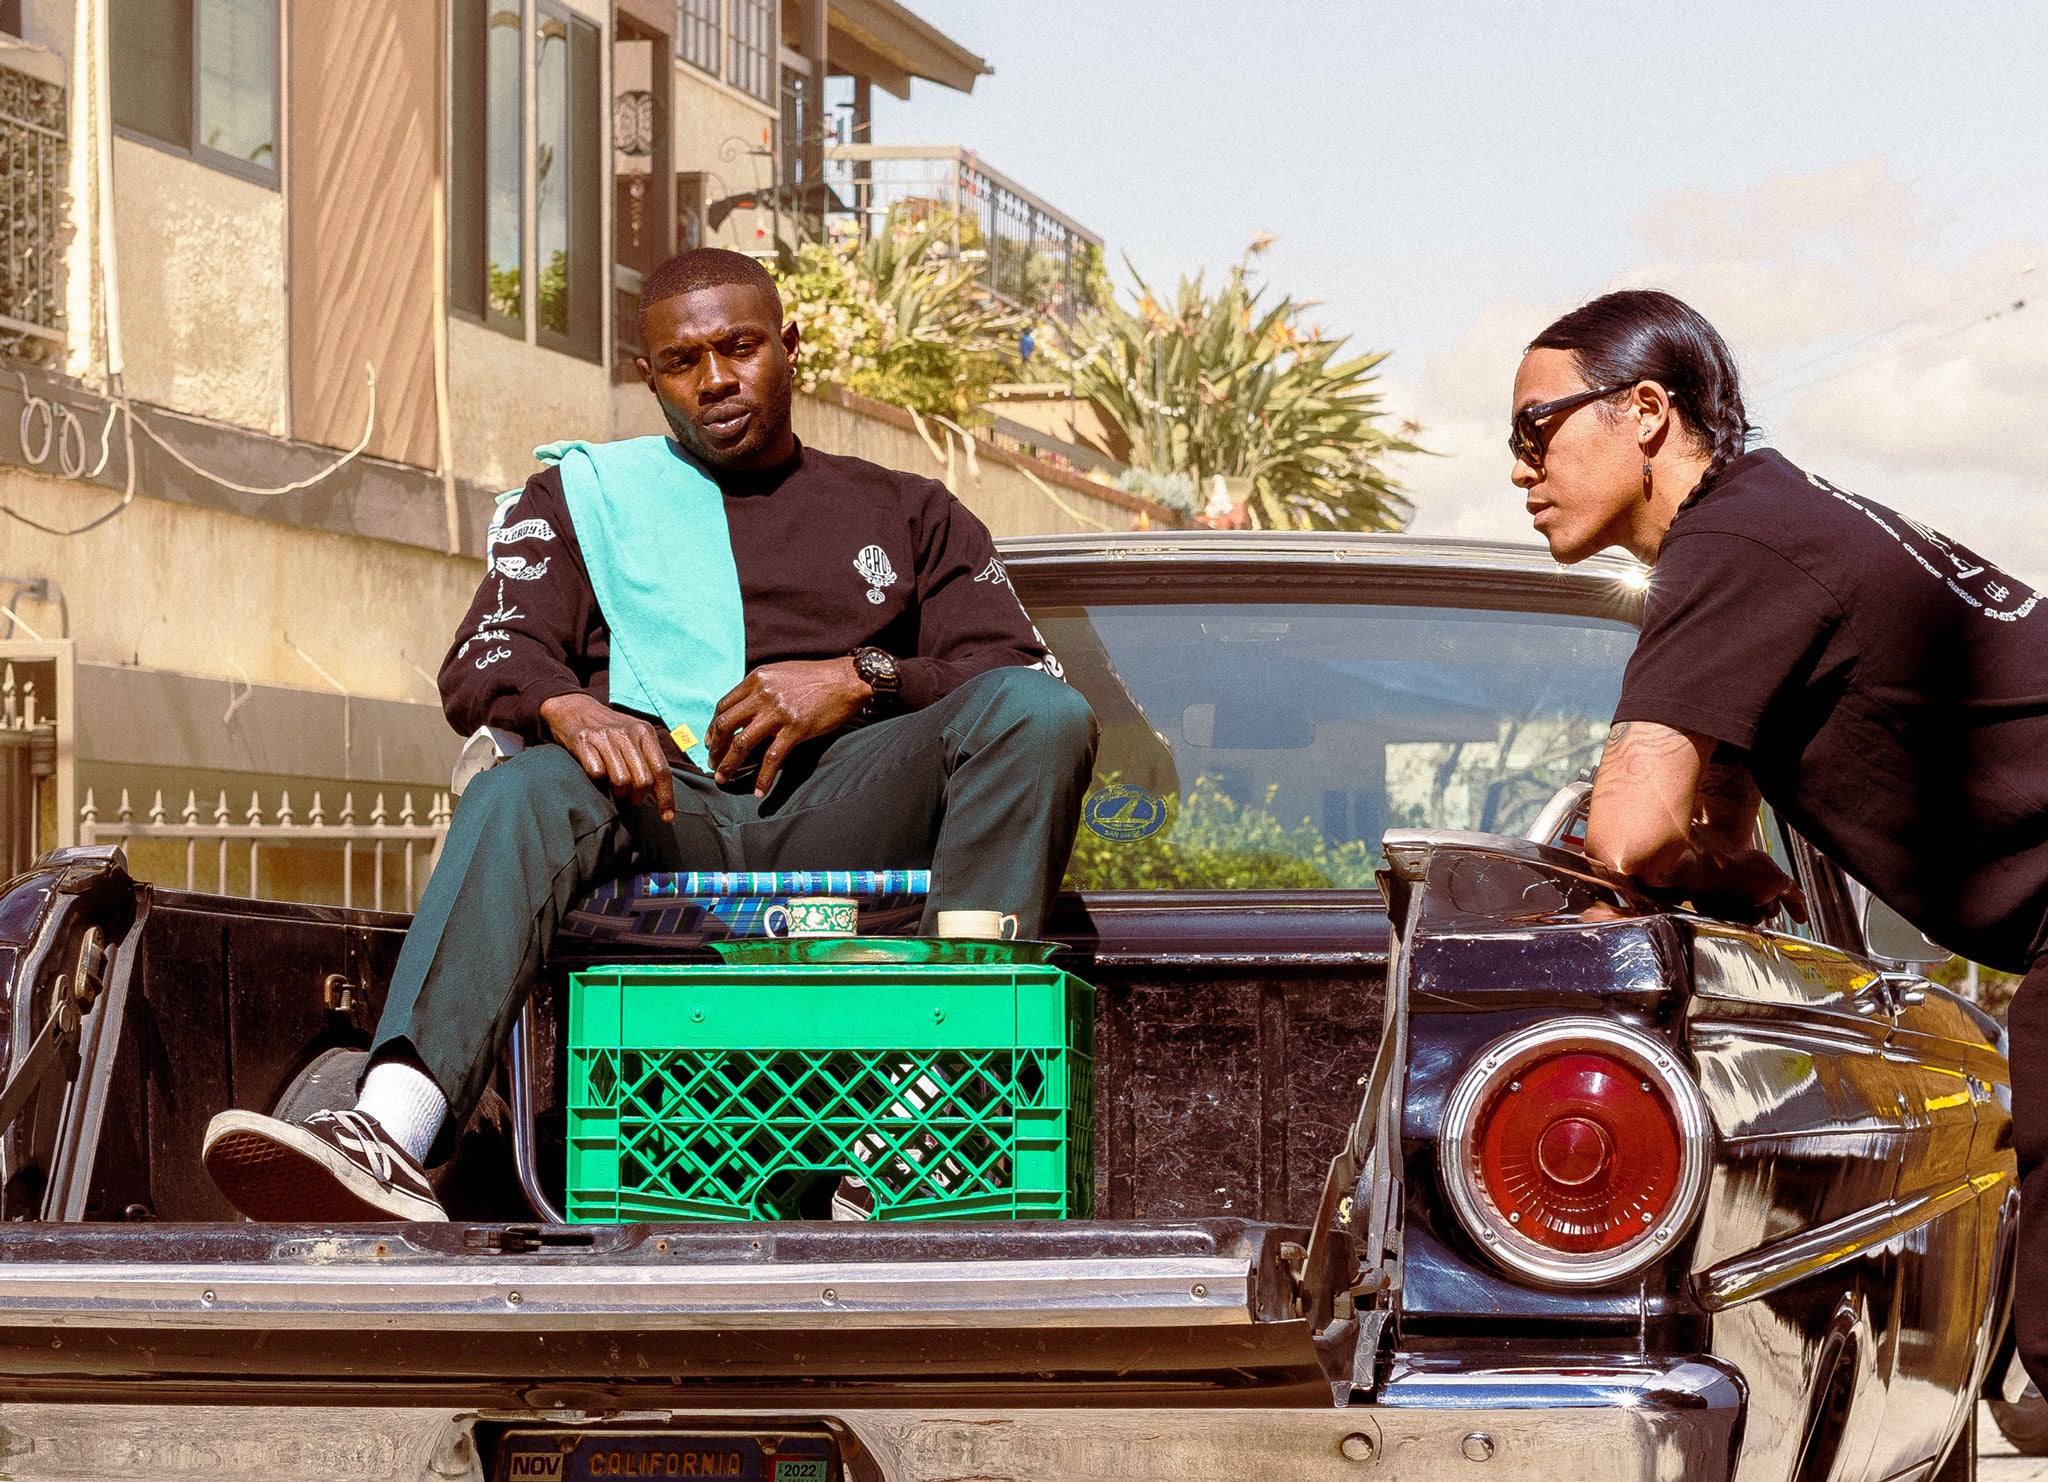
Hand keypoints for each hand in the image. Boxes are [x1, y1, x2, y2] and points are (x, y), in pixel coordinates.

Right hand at [538, 692, 675, 820]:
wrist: (573, 708)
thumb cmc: (609, 731)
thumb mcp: (634, 737)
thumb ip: (649, 760)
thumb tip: (663, 796)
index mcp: (645, 732)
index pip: (662, 770)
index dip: (666, 797)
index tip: (667, 817)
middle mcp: (627, 733)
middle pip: (643, 780)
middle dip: (639, 797)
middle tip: (632, 799)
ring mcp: (604, 737)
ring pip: (621, 780)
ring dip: (619, 793)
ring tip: (616, 790)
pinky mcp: (583, 741)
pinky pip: (596, 773)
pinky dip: (598, 780)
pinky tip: (597, 774)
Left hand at [706, 659, 870, 796]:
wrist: (847, 679)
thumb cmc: (815, 677)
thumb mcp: (780, 673)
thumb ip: (760, 689)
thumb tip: (743, 711)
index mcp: (757, 680)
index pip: (723, 706)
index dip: (712, 728)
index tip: (711, 742)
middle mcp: (763, 694)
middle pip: (726, 725)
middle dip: (715, 749)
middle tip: (713, 764)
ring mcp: (779, 712)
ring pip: (742, 742)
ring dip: (729, 764)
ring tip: (723, 779)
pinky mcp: (796, 728)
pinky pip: (772, 757)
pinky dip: (763, 777)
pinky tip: (759, 791)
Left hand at [1691, 844, 1809, 925]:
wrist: (1701, 876)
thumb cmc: (1739, 875)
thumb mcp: (1776, 879)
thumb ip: (1790, 890)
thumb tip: (1800, 897)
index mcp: (1760, 868)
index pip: (1783, 891)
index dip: (1795, 906)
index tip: (1802, 920)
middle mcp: (1743, 880)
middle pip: (1765, 910)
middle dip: (1764, 910)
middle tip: (1756, 902)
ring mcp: (1726, 892)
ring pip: (1746, 918)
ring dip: (1745, 915)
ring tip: (1734, 903)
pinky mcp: (1709, 904)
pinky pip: (1726, 922)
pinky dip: (1726, 917)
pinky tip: (1720, 908)